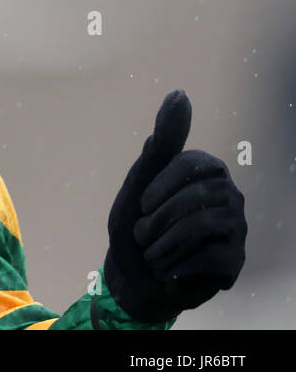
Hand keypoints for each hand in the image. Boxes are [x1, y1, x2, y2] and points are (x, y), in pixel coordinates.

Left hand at [103, 90, 245, 322]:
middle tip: (142, 236)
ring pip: (203, 227)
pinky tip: (170, 269)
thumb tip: (180, 94)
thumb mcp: (137, 182)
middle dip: (157, 221)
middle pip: (196, 198)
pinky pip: (210, 258)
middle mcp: (229, 194)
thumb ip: (161, 142)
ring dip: (164, 244)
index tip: (141, 205)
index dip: (160, 187)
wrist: (135, 277)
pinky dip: (177, 265)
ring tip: (152, 253)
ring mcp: (236, 227)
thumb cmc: (135, 224)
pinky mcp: (235, 260)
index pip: (191, 164)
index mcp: (206, 170)